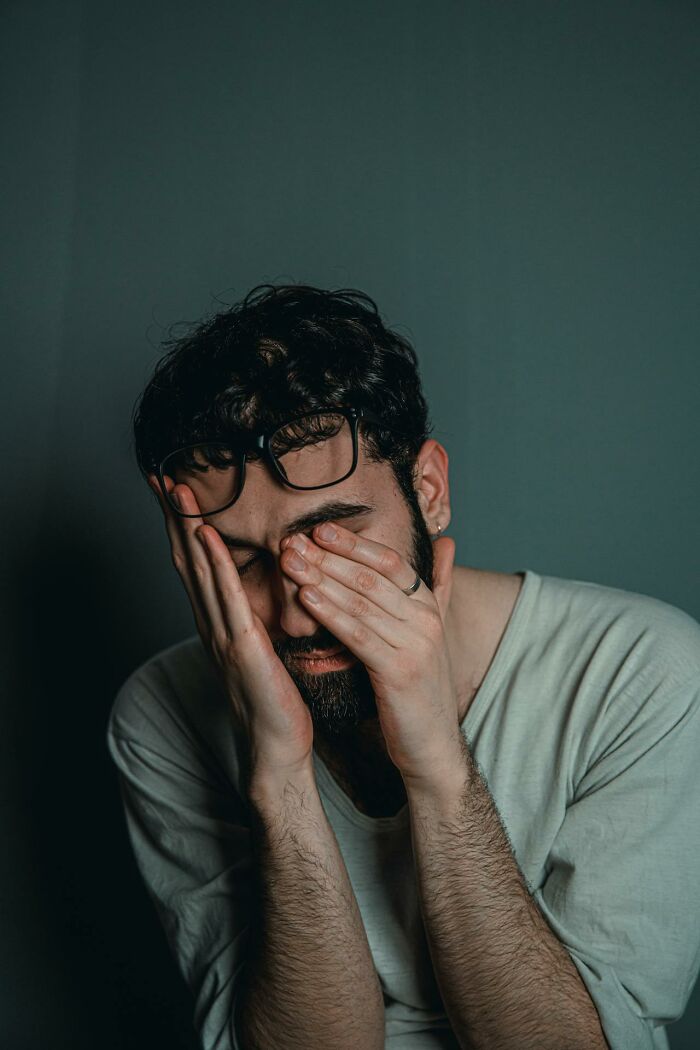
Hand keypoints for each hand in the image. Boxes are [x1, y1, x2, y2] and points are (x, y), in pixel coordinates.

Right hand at [147, 475, 314, 792]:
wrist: (278, 744)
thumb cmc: (274, 698)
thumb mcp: (261, 646)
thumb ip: (251, 616)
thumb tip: (255, 589)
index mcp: (217, 622)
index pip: (194, 563)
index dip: (182, 525)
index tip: (173, 489)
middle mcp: (212, 623)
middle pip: (186, 559)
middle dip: (173, 516)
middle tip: (160, 475)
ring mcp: (223, 633)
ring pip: (200, 571)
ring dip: (188, 528)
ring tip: (178, 490)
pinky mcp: (242, 646)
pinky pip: (228, 597)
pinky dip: (215, 563)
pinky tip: (206, 534)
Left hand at [280, 523, 463, 784]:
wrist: (431, 743)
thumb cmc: (419, 687)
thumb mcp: (428, 632)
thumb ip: (437, 587)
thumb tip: (448, 543)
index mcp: (428, 606)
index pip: (390, 562)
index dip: (354, 543)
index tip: (319, 529)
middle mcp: (425, 619)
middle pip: (370, 577)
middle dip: (328, 557)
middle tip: (291, 541)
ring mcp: (415, 644)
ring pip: (360, 602)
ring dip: (321, 579)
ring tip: (290, 564)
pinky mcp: (399, 670)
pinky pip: (358, 635)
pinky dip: (331, 614)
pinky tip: (306, 599)